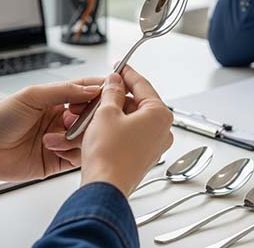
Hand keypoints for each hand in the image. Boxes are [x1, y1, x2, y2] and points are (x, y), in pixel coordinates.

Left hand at [0, 78, 103, 186]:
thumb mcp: (31, 96)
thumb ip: (63, 91)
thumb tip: (91, 89)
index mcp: (56, 100)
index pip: (86, 91)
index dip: (101, 91)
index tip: (113, 92)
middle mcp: (61, 119)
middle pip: (92, 115)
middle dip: (91, 116)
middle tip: (79, 117)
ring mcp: (60, 140)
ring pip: (88, 137)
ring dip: (78, 136)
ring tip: (60, 136)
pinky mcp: (58, 161)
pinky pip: (78, 157)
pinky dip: (72, 153)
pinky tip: (56, 149)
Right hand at [76, 66, 173, 196]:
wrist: (104, 187)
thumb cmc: (109, 155)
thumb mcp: (106, 112)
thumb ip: (112, 92)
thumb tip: (115, 82)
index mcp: (160, 115)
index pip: (143, 85)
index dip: (127, 73)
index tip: (120, 66)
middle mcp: (162, 131)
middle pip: (137, 103)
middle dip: (115, 98)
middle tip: (100, 91)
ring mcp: (153, 146)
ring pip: (131, 120)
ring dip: (111, 114)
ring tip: (92, 112)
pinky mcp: (142, 157)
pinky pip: (129, 135)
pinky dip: (113, 129)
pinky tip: (97, 128)